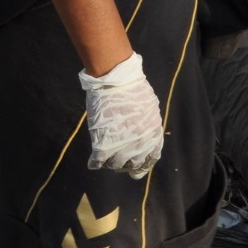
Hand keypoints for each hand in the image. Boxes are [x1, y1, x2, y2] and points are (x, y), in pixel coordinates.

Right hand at [79, 52, 164, 178]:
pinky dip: (95, 162)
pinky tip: (94, 160)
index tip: (136, 165)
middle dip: (126, 163)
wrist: (116, 82)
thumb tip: (145, 135)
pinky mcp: (102, 145)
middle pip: (133, 164)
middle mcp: (140, 144)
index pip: (151, 158)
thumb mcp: (150, 108)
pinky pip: (97, 163)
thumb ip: (148, 124)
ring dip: (110, 162)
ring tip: (106, 156)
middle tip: (117, 159)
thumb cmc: (133, 90)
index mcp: (153, 134)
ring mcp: (121, 146)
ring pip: (114, 165)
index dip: (143, 163)